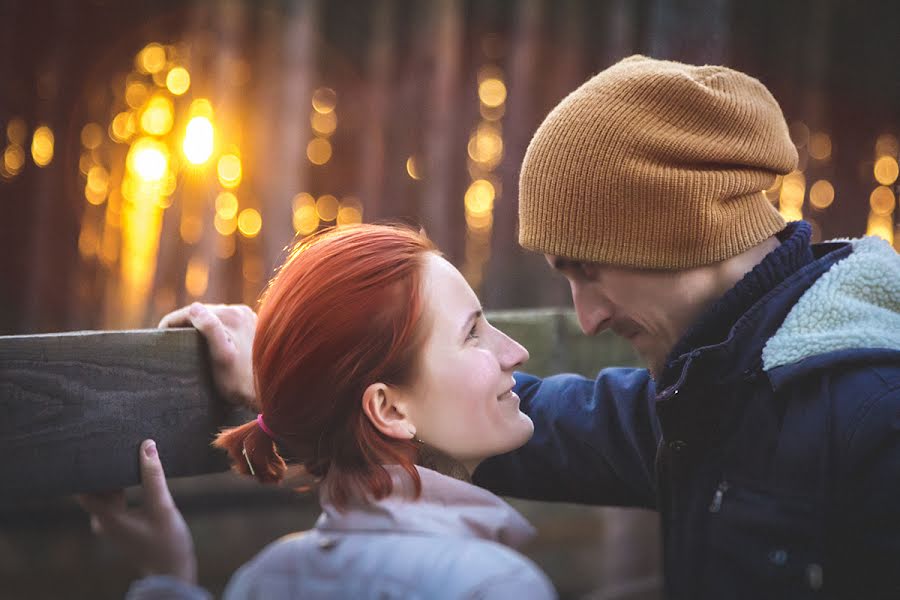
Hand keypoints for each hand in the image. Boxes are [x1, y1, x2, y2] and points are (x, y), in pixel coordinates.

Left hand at [76, 440, 197, 583]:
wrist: (173, 570)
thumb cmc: (168, 542)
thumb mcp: (163, 506)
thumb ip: (153, 476)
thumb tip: (147, 446)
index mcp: (107, 518)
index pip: (83, 488)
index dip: (86, 467)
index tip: (95, 447)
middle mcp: (102, 521)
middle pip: (95, 487)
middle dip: (107, 467)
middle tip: (121, 444)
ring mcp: (110, 523)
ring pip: (106, 492)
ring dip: (117, 476)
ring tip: (132, 454)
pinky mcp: (119, 523)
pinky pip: (115, 499)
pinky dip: (123, 486)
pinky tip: (138, 475)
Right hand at [158, 302, 257, 410]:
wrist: (266, 390)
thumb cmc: (240, 380)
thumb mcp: (221, 357)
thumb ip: (210, 329)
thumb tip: (194, 308)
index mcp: (230, 316)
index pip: (191, 311)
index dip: (172, 321)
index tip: (160, 334)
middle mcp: (239, 311)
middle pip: (202, 313)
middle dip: (185, 324)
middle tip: (170, 339)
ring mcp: (247, 316)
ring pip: (214, 317)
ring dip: (200, 326)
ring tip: (186, 341)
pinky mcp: (251, 324)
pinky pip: (226, 322)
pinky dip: (215, 329)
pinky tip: (209, 341)